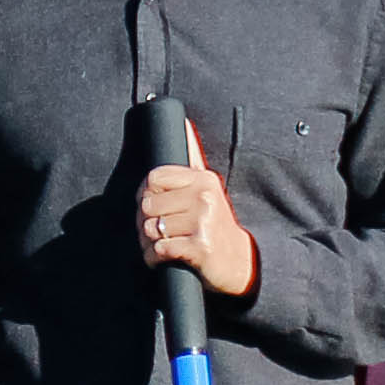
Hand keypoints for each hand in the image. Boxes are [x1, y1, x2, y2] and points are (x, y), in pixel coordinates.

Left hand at [134, 137, 261, 300]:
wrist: (241, 262)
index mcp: (203, 179)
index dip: (144, 193)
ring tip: (157, 246)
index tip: (151, 206)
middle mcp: (204, 196)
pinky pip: (159, 249)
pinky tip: (160, 260)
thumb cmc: (217, 225)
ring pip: (150, 228)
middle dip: (143, 222)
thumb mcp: (209, 189)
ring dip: (146, 243)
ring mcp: (204, 221)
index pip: (153, 177)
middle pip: (147, 204)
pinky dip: (153, 259)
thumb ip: (194, 157)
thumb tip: (184, 122)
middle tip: (153, 232)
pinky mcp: (200, 246)